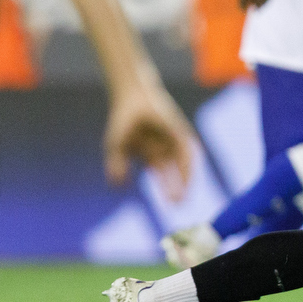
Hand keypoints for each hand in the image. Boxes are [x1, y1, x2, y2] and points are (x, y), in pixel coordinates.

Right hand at [105, 84, 194, 200]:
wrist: (132, 97)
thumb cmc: (122, 122)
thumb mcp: (116, 146)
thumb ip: (116, 164)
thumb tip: (117, 185)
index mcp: (152, 157)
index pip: (164, 178)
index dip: (168, 190)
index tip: (171, 204)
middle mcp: (165, 150)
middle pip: (175, 173)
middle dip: (177, 188)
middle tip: (179, 204)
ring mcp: (173, 140)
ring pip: (183, 163)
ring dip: (185, 178)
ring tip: (183, 192)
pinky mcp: (179, 130)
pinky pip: (186, 148)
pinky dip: (187, 161)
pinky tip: (186, 172)